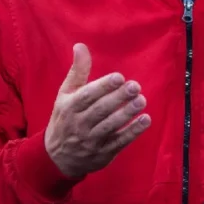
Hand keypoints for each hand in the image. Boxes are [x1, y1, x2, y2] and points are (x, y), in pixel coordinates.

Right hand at [44, 43, 151, 177]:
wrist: (57, 157)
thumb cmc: (64, 118)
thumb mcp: (66, 94)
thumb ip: (77, 71)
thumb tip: (80, 46)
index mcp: (69, 107)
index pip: (87, 96)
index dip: (103, 86)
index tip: (119, 77)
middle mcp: (79, 124)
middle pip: (100, 110)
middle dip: (118, 98)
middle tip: (135, 87)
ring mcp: (91, 140)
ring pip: (110, 126)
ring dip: (127, 113)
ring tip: (141, 100)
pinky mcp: (103, 153)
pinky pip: (119, 142)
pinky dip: (132, 132)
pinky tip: (145, 120)